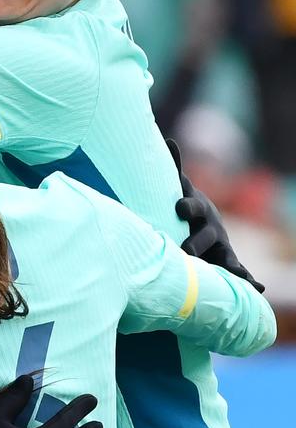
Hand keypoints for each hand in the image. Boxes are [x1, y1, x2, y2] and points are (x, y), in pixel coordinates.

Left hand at [166, 139, 264, 292]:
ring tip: (236, 276)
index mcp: (197, 209)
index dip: (186, 206)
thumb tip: (169, 138)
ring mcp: (221, 245)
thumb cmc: (186, 205)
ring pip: (225, 256)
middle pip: (206, 234)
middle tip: (186, 250)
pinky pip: (238, 272)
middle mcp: (212, 227)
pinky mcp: (226, 261)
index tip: (178, 207)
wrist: (204, 223)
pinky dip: (248, 280)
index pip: (191, 205)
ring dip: (229, 266)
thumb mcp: (180, 187)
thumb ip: (175, 167)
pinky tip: (258, 289)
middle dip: (197, 242)